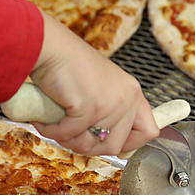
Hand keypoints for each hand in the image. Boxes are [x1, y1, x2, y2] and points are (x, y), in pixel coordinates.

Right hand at [26, 12, 158, 154]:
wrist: (50, 48)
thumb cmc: (67, 66)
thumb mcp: (99, 88)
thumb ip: (109, 112)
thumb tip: (107, 145)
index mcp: (132, 93)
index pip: (148, 131)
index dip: (127, 144)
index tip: (105, 142)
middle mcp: (127, 98)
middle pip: (114, 147)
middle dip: (87, 147)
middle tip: (69, 133)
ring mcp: (110, 103)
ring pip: (90, 146)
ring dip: (67, 140)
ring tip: (56, 123)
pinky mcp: (90, 107)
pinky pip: (69, 135)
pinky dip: (52, 131)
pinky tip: (46, 119)